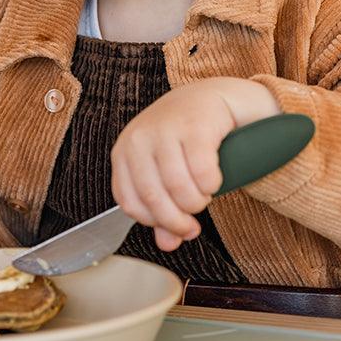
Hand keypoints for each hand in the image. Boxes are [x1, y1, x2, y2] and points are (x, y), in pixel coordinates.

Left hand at [111, 77, 280, 252]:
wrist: (212, 96)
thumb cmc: (185, 137)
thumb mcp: (167, 171)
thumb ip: (164, 208)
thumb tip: (167, 244)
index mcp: (125, 151)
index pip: (130, 202)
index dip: (155, 223)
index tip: (177, 230)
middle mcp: (139, 138)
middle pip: (154, 198)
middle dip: (178, 221)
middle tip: (194, 224)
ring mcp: (166, 128)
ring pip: (179, 187)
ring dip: (197, 202)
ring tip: (204, 195)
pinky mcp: (195, 124)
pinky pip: (203, 171)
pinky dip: (212, 184)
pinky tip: (215, 179)